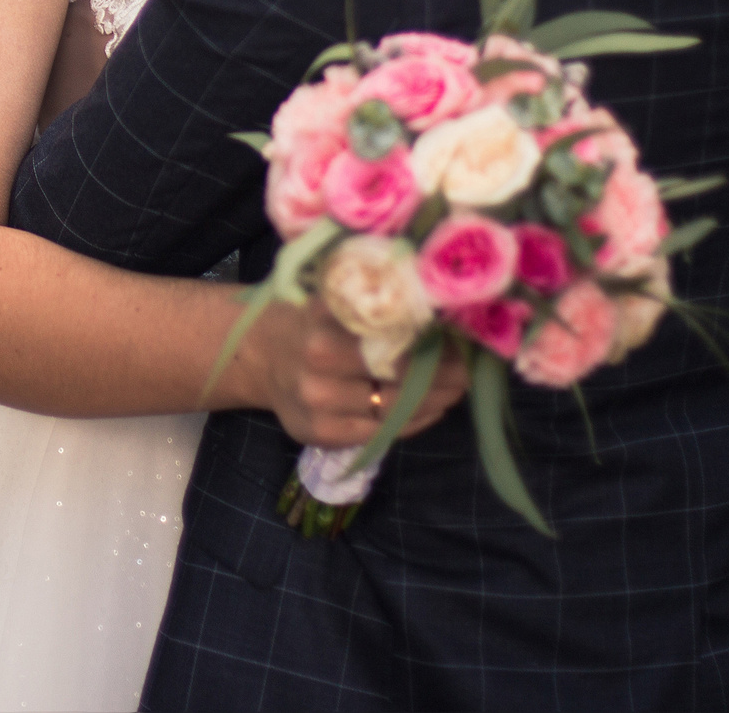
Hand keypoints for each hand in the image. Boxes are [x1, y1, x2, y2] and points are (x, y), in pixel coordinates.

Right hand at [244, 295, 470, 447]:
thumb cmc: (312, 318)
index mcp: (325, 314)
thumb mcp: (335, 294)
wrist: (261, 355)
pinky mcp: (320, 432)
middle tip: (468, 366)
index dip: (433, 335)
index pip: (394, 330)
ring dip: (435, 399)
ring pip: (395, 408)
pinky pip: (381, 433)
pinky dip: (413, 421)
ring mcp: (317, 401)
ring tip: (456, 387)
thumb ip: (377, 297)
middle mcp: (317, 358)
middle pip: (400, 373)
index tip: (459, 333)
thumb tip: (443, 303)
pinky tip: (429, 408)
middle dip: (443, 372)